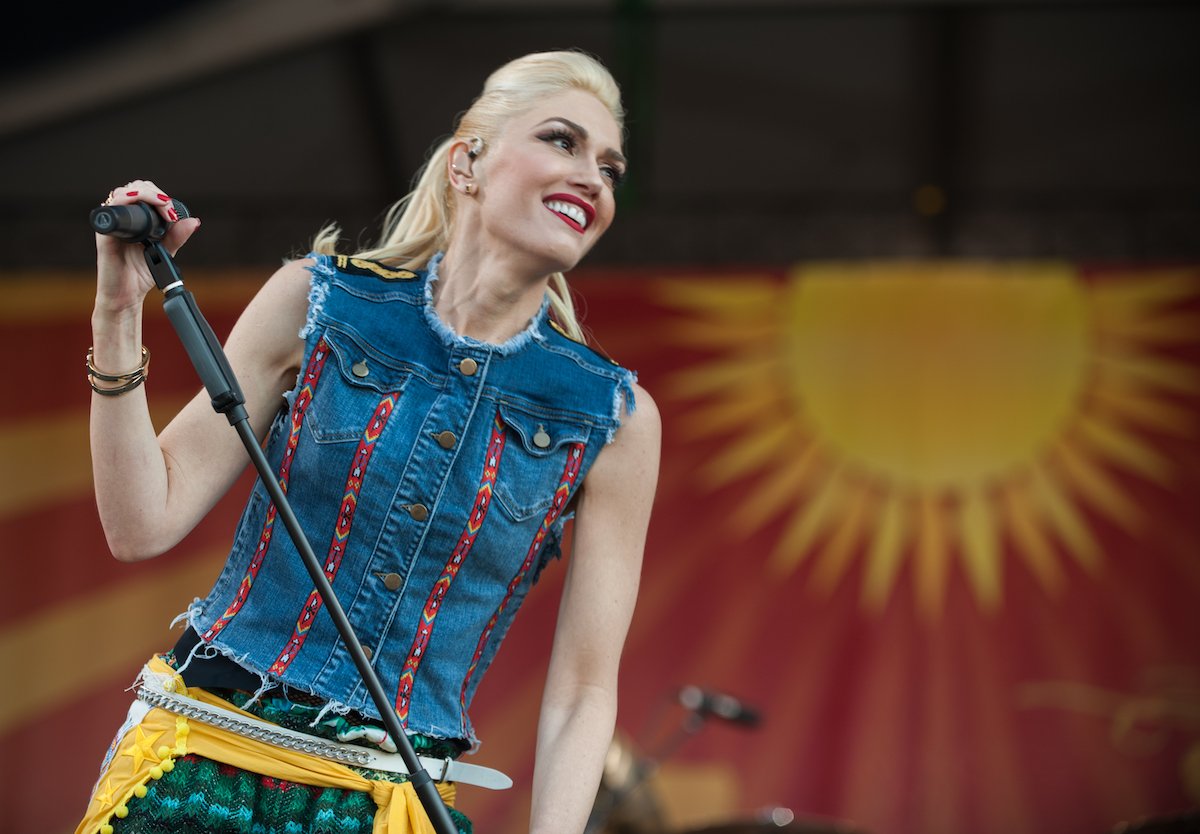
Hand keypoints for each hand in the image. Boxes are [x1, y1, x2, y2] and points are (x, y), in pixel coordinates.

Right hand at [95, 179, 201, 313]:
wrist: (127, 296)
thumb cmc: (142, 273)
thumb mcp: (165, 252)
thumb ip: (176, 237)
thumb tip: (193, 221)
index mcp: (136, 219)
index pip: (145, 193)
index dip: (159, 195)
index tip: (172, 213)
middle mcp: (122, 218)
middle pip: (134, 188)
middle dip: (153, 193)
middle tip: (168, 212)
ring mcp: (112, 225)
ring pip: (122, 193)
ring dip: (142, 194)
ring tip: (161, 208)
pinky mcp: (104, 234)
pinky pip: (109, 211)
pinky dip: (124, 202)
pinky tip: (136, 205)